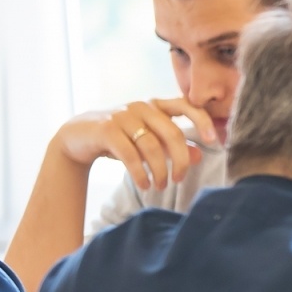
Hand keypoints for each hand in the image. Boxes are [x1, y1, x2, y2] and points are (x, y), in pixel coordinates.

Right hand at [52, 97, 214, 191]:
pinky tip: (144, 185)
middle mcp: (142, 106)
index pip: (186, 105)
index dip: (202, 121)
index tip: (213, 142)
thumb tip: (199, 155)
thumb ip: (173, 146)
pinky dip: (140, 173)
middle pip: (172, 134)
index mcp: (156, 105)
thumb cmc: (121, 138)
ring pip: (152, 147)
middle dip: (180, 161)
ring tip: (159, 186)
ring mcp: (123, 116)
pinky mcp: (107, 129)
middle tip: (178, 179)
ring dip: (159, 172)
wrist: (78, 137)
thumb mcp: (149, 141)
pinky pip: (131, 155)